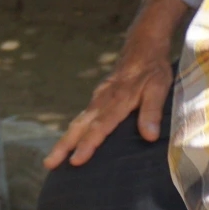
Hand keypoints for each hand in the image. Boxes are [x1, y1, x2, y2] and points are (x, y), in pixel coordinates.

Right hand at [46, 0, 190, 169]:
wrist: (143, 45)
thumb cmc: (152, 69)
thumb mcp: (159, 87)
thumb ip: (152, 111)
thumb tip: (149, 136)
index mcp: (118, 100)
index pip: (100, 126)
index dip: (88, 144)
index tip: (76, 160)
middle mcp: (103, 100)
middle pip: (80, 126)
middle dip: (64, 146)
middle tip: (49, 164)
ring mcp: (98, 98)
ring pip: (78, 122)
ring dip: (64, 141)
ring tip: (51, 160)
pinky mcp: (98, 97)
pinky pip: (82, 117)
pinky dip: (73, 131)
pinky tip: (68, 142)